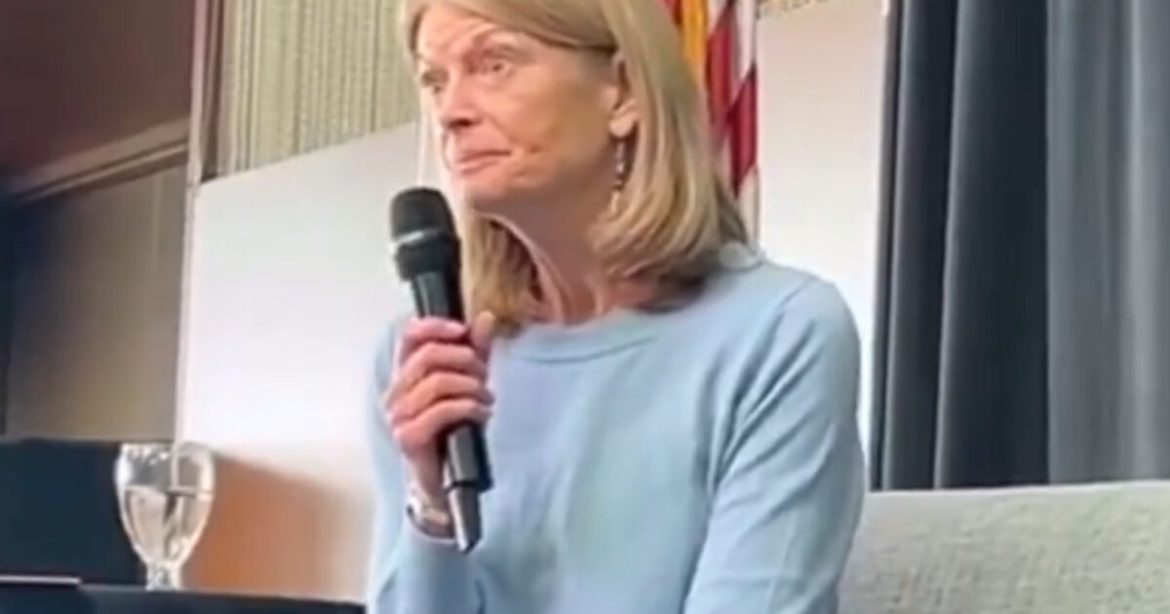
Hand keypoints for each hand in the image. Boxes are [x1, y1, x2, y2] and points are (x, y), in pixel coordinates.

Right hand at [384, 311, 496, 503]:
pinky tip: (482, 413)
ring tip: (486, 397)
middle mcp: (395, 392)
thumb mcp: (469, 383)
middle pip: (427, 356)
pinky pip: (440, 410)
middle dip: (465, 360)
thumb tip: (485, 318)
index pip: (409, 336)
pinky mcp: (408, 437)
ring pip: (437, 382)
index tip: (462, 331)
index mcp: (405, 374)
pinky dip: (468, 407)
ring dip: (471, 386)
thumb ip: (476, 351)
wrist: (445, 478)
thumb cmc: (452, 429)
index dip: (435, 326)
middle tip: (484, 376)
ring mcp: (398, 415)